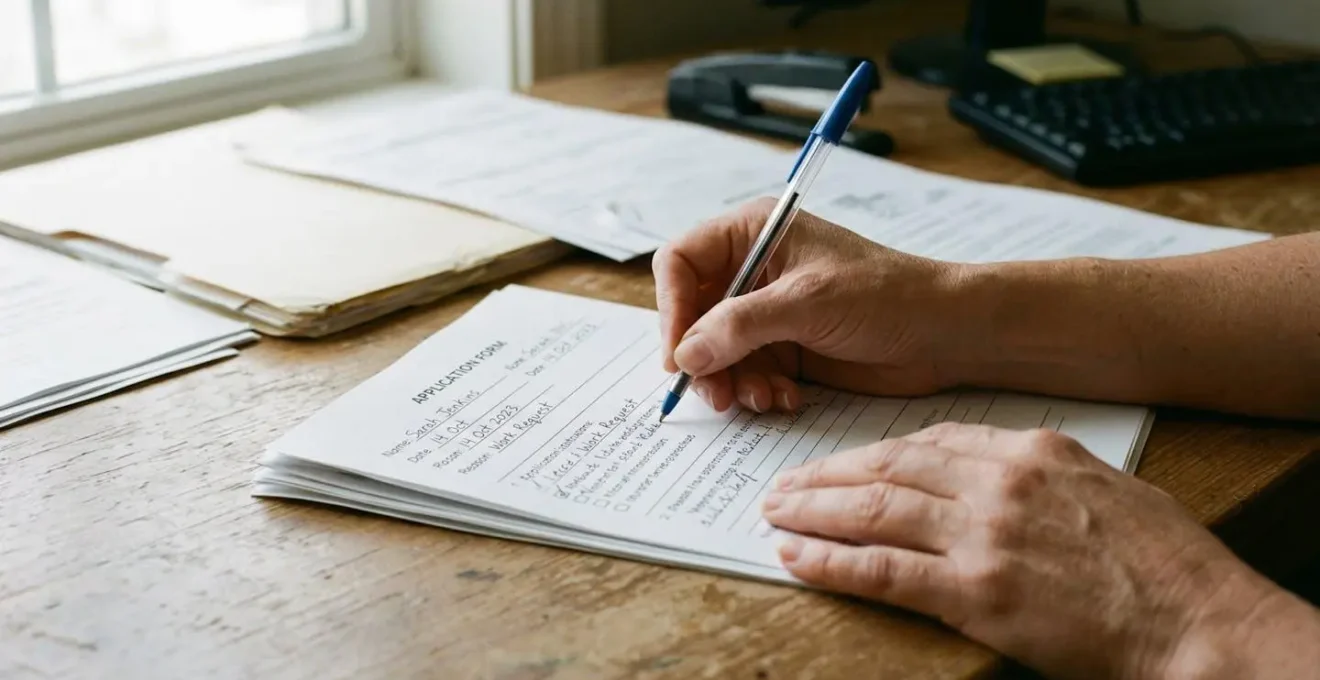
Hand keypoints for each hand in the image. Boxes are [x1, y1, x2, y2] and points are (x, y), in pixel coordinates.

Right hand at [652, 197, 970, 413]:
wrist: (944, 333)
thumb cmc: (886, 296)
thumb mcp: (807, 304)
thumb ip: (740, 326)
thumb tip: (685, 354)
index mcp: (753, 233)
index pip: (681, 263)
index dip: (672, 309)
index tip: (679, 355)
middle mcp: (752, 269)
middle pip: (691, 315)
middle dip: (703, 358)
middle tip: (717, 395)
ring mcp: (767, 311)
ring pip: (715, 351)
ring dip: (732, 381)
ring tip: (763, 399)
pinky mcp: (784, 347)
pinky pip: (746, 373)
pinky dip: (758, 391)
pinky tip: (787, 399)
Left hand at [760, 422, 1319, 678]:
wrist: (1196, 618)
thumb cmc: (1162, 558)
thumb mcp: (1101, 483)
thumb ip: (1036, 472)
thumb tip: (985, 475)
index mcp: (1028, 450)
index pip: (927, 442)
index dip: (871, 455)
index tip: (839, 463)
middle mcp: (997, 483)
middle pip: (888, 468)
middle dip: (827, 475)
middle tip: (784, 483)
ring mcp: (983, 536)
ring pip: (874, 511)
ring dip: (814, 512)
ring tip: (775, 514)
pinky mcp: (976, 593)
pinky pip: (884, 570)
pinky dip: (832, 563)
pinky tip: (796, 558)